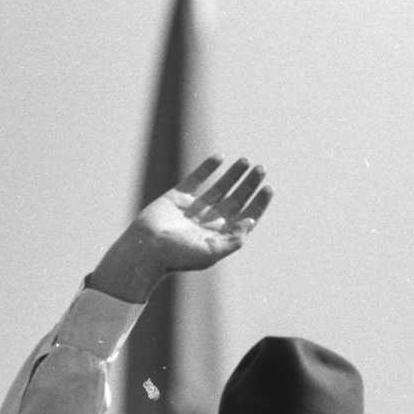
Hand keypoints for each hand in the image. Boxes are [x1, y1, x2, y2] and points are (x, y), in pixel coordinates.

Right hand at [89, 156, 272, 303]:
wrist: (145, 248)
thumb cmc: (178, 256)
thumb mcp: (212, 252)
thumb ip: (233, 239)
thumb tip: (250, 221)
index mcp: (222, 234)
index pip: (247, 215)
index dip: (259, 202)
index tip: (268, 188)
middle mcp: (211, 220)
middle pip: (237, 198)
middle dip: (249, 184)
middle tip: (261, 169)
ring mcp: (195, 207)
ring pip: (220, 187)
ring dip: (233, 174)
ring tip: (246, 161)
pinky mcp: (178, 197)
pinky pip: (196, 179)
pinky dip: (207, 168)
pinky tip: (220, 158)